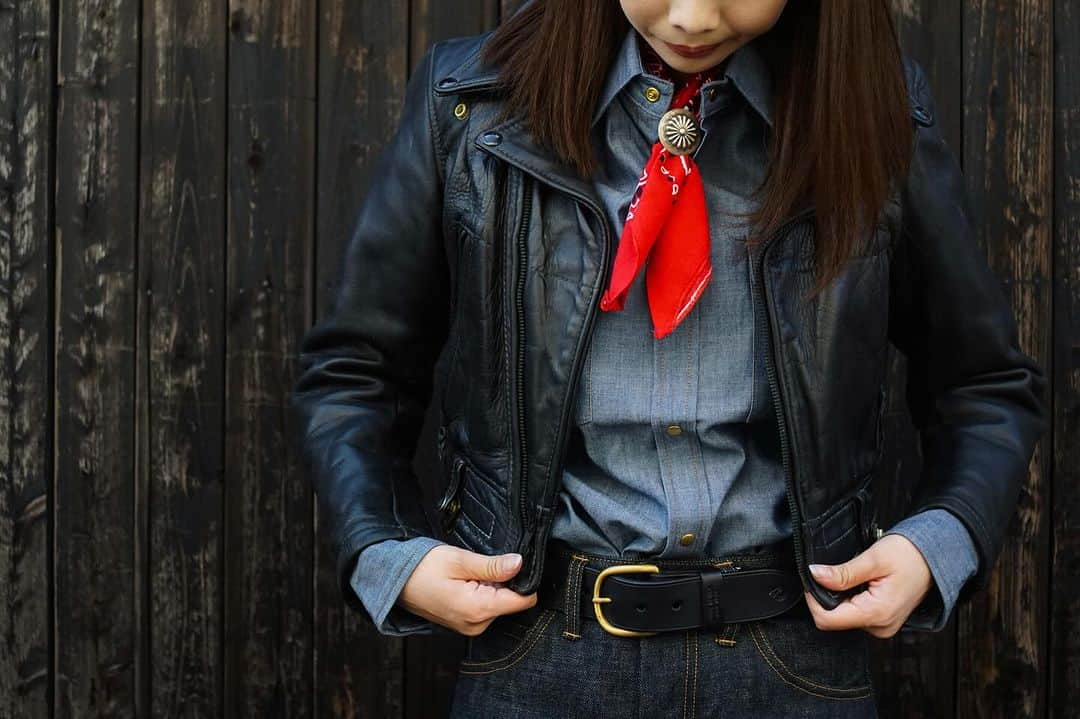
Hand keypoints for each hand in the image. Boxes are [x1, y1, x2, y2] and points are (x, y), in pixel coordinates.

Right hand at [396, 545, 537, 635]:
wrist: (395, 581)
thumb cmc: (422, 568)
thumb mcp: (459, 560)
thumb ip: (492, 566)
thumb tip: (520, 564)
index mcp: (478, 610)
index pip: (523, 601)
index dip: (523, 580)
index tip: (510, 565)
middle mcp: (477, 624)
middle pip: (512, 601)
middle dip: (504, 582)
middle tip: (478, 568)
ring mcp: (471, 626)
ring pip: (499, 603)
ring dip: (491, 587)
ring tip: (467, 575)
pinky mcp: (466, 623)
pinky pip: (486, 607)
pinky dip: (482, 593)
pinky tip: (464, 583)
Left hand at [802, 533, 932, 637]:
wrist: (935, 558)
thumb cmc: (909, 555)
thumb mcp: (873, 559)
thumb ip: (843, 572)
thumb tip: (814, 575)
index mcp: (877, 614)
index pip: (828, 620)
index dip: (813, 599)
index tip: (813, 578)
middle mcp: (880, 626)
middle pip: (833, 620)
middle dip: (826, 597)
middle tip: (833, 572)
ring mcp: (882, 626)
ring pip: (843, 617)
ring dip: (839, 597)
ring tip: (852, 576)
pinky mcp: (882, 621)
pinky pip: (855, 615)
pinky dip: (850, 600)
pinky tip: (859, 584)